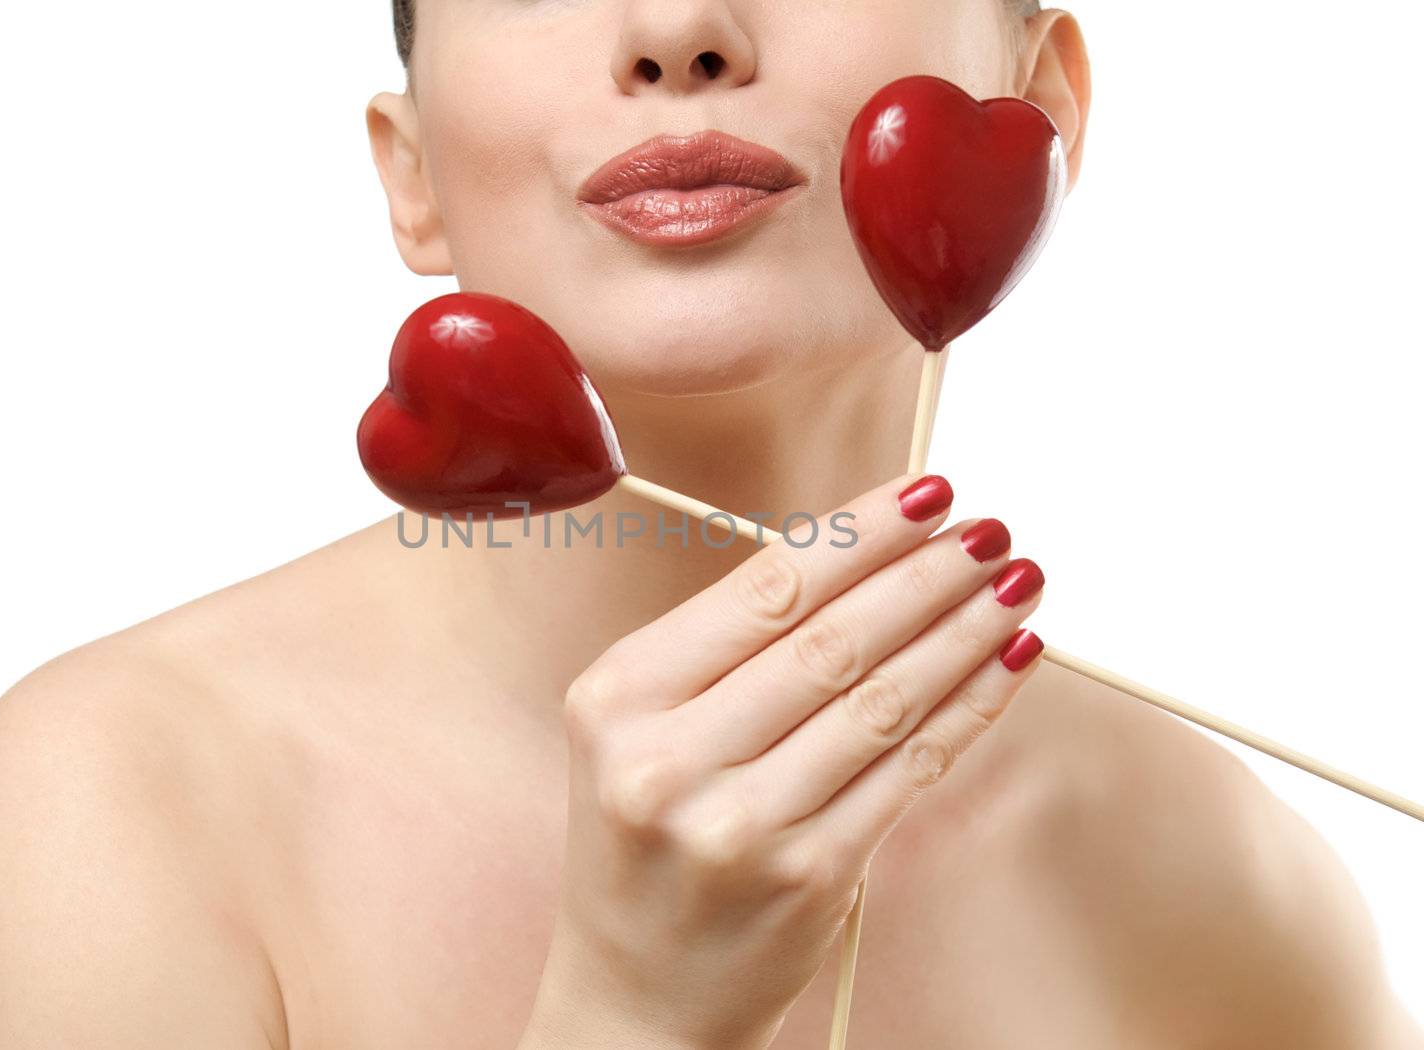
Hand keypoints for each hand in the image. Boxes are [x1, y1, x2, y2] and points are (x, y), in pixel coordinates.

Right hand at [524, 472, 1046, 1049]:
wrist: (636, 993)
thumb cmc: (648, 840)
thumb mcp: (638, 730)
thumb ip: (725, 651)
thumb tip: (866, 557)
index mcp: (618, 697)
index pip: (763, 589)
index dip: (861, 533)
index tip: (929, 494)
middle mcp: (668, 758)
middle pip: (830, 640)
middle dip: (928, 576)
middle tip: (991, 531)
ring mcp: (739, 824)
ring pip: (881, 702)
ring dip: (963, 635)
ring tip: (1014, 588)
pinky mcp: (808, 876)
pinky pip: (908, 772)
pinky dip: (966, 711)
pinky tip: (1004, 669)